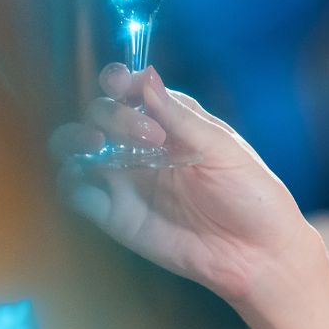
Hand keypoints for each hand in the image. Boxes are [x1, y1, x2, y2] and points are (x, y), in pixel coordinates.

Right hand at [49, 64, 319, 303]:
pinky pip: (76, 193)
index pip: (132, 90)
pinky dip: (73, 183)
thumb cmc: (250, 194)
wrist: (256, 253)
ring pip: (75, 148)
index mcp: (173, 123)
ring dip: (75, 140)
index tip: (120, 83)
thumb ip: (180, 116)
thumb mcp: (221, 149)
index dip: (118, 80)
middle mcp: (143, 147)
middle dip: (110, 114)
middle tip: (148, 135)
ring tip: (97, 145)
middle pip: (99, 114)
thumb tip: (145, 75)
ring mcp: (126, 179)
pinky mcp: (115, 215)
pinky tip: (97, 187)